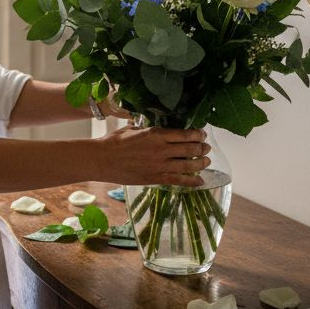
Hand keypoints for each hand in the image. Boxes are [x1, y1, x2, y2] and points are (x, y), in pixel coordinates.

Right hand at [92, 125, 209, 186]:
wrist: (102, 159)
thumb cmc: (114, 141)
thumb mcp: (133, 128)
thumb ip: (148, 129)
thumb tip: (157, 127)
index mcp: (156, 134)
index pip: (185, 134)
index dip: (198, 134)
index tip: (202, 134)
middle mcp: (161, 150)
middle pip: (190, 149)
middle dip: (202, 148)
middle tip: (207, 148)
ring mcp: (159, 165)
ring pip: (188, 166)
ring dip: (201, 163)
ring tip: (206, 161)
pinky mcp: (155, 178)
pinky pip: (178, 181)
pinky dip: (191, 181)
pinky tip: (200, 181)